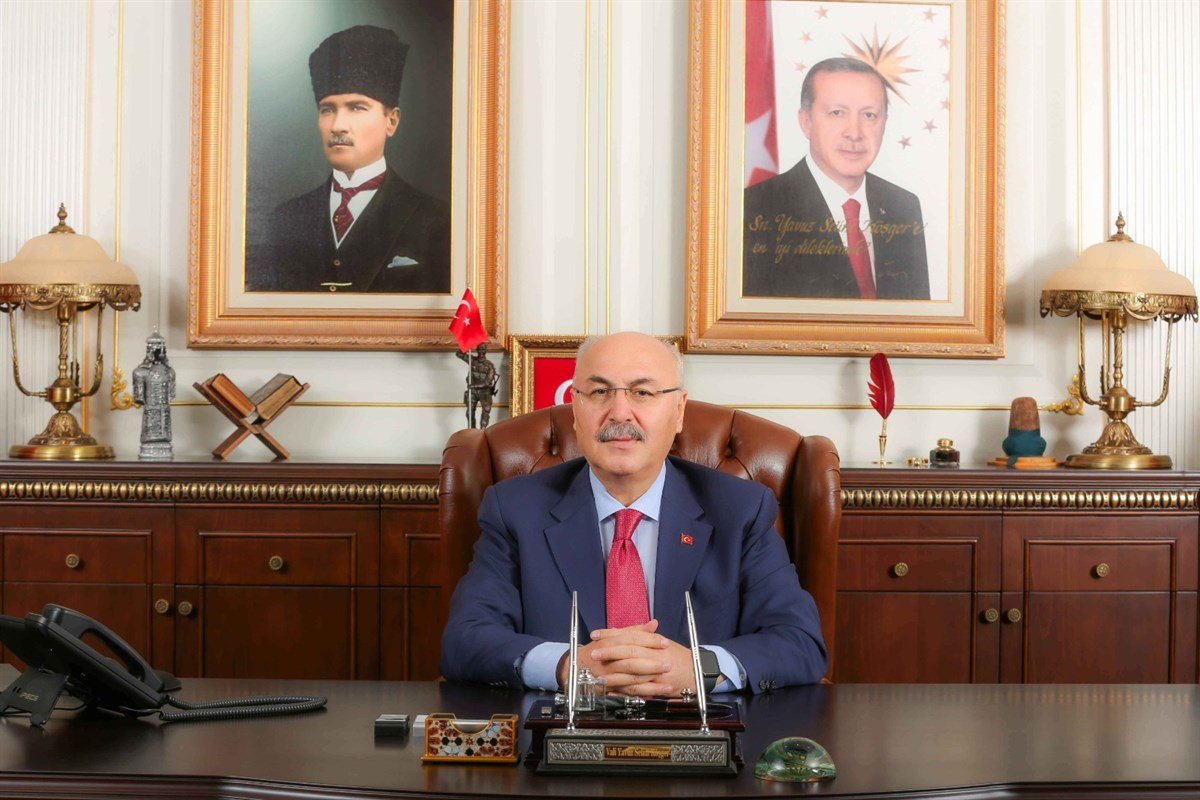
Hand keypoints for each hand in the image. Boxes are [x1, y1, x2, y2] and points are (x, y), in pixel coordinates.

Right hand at [556, 620, 670, 694]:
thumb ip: (634, 631)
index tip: (665, 643)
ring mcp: (609, 675)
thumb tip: (653, 624)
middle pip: (632, 660)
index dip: (649, 641)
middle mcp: (609, 659)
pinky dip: (643, 694)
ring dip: (651, 682)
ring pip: (632, 679)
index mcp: (610, 642)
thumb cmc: (597, 650)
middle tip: (668, 664)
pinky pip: (629, 693)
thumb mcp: (612, 636)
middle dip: (652, 663)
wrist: (575, 668)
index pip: (632, 639)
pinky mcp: (610, 689)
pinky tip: (656, 694)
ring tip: (668, 684)